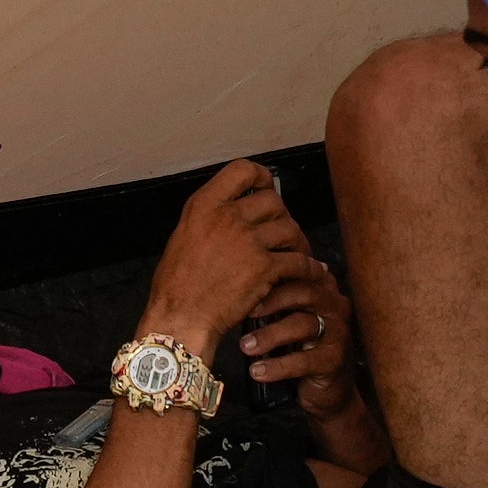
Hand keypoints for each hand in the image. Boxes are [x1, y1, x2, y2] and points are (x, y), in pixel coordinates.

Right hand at [139, 160, 319, 359]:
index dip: (261, 176)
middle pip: (273, 201)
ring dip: (297, 241)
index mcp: (204, 205)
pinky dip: (309, 267)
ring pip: (290, 229)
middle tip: (281, 231)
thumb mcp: (183, 235)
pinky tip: (309, 271)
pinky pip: (299, 261)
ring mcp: (249, 242)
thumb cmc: (177, 284)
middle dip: (282, 216)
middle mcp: (228, 217)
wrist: (181, 316)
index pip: (242, 170)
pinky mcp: (265, 268)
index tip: (266, 186)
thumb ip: (210, 218)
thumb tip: (234, 211)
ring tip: (296, 252)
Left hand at [237, 254, 358, 410]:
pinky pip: (304, 360)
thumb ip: (270, 297)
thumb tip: (231, 283)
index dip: (271, 276)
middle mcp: (334, 305)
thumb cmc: (299, 343)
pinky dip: (278, 366)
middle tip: (244, 312)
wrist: (326, 386)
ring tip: (246, 346)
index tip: (242, 283)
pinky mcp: (334, 360)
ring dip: (269, 335)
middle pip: (304, 292)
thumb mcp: (283, 315)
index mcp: (321, 287)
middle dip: (271, 301)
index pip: (298, 272)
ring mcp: (338, 332)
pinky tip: (258, 371)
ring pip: (303, 325)